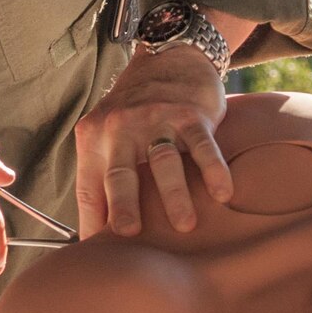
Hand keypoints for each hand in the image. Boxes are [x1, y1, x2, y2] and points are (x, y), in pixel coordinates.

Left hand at [75, 45, 231, 238]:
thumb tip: (96, 231)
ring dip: (174, 194)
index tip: (98, 254)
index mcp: (94, 136)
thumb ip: (102, 172)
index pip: (90, 187)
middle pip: (120, 172)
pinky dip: (212, 169)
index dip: (92, 222)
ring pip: (163, 161)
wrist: (169, 58)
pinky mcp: (189, 113)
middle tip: (129, 236)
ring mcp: (156, 119)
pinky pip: (201, 145)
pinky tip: (222, 193)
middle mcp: (120, 127)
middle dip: (124, 205)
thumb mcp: (107, 132)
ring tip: (185, 225)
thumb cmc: (136, 110)